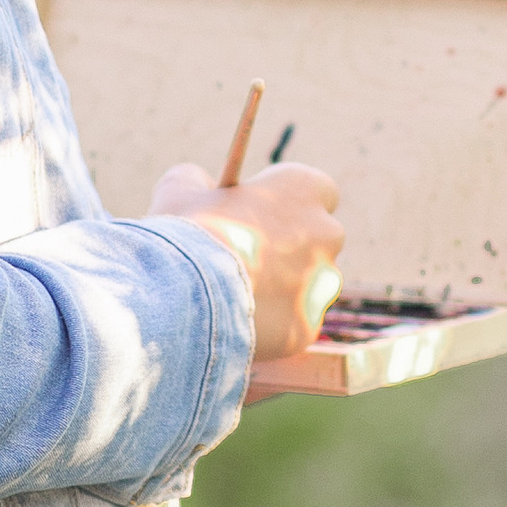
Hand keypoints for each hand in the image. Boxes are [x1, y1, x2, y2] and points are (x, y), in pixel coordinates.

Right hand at [148, 159, 343, 364]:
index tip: (264, 213)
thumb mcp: (180, 189)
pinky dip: (269, 325)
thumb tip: (201, 186)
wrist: (186, 294)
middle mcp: (326, 232)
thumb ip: (197, 180)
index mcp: (303, 189)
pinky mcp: (307, 326)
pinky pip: (290, 324)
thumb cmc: (187, 232)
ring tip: (234, 296)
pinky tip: (235, 323)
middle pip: (316, 241)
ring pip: (306, 287)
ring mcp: (321, 283)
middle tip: (249, 259)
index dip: (288, 204)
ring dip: (281, 290)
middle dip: (289, 250)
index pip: (316, 190)